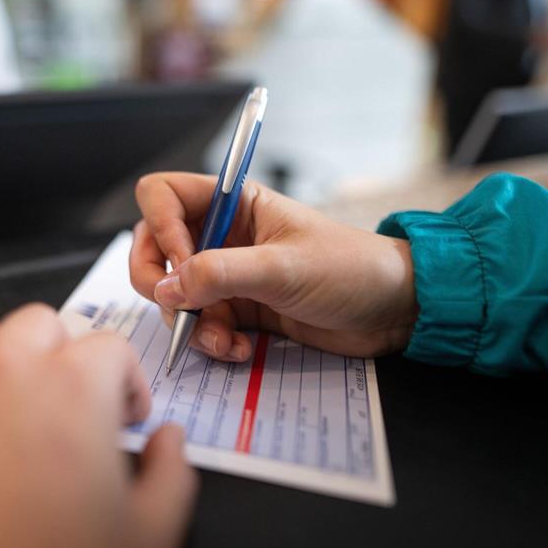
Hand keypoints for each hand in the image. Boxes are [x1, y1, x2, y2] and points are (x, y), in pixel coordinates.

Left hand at [0, 304, 196, 547]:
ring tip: (20, 409)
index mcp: (71, 388)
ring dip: (8, 359)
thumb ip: (170, 476)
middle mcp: (4, 373)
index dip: (128, 383)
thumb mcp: (143, 535)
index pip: (111, 345)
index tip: (124, 415)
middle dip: (66, 358)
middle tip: (75, 409)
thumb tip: (168, 447)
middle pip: (43, 324)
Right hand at [130, 173, 417, 361]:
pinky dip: (210, 341)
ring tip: (224, 340)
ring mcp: (225, 274)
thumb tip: (167, 288)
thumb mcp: (283, 268)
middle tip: (180, 309)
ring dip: (189, 323)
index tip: (181, 262)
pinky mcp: (236, 310)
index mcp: (232, 203)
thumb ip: (220, 274)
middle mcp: (221, 235)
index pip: (163, 196)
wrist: (392, 311)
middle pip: (155, 249)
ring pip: (173, 294)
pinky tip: (239, 350)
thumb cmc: (350, 270)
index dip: (159, 227)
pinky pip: (199, 324)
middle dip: (160, 284)